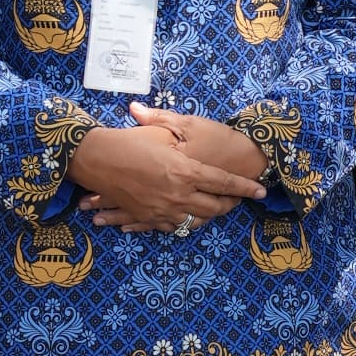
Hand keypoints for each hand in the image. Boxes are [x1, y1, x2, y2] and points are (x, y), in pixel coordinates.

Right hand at [72, 104, 263, 232]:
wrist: (96, 160)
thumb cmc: (129, 141)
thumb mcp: (160, 132)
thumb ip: (179, 132)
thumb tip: (192, 129)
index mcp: (185, 170)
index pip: (224, 182)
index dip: (244, 187)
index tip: (260, 190)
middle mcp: (179, 194)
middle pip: (215, 207)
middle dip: (231, 204)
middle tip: (237, 200)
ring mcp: (163, 210)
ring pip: (196, 220)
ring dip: (209, 215)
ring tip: (216, 208)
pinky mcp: (148, 217)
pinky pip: (174, 227)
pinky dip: (184, 222)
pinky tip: (187, 216)